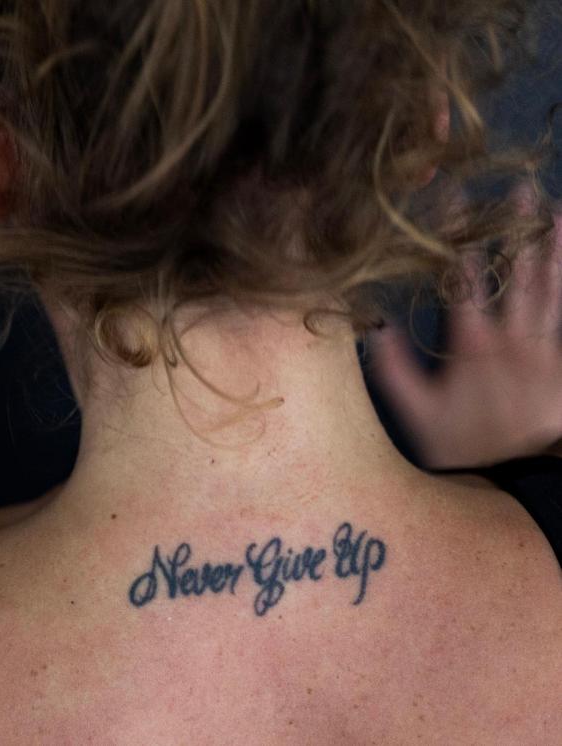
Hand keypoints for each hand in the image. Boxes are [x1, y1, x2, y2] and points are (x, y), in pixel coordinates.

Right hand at [369, 211, 561, 468]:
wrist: (522, 478)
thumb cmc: (465, 447)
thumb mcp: (417, 414)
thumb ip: (394, 369)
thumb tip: (376, 326)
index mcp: (471, 343)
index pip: (461, 277)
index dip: (457, 235)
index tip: (456, 198)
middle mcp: (512, 336)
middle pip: (514, 271)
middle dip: (516, 226)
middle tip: (521, 185)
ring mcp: (546, 347)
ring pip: (552, 287)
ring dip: (554, 247)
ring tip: (558, 211)